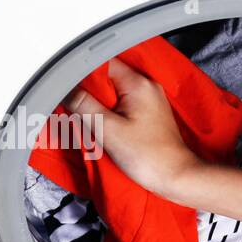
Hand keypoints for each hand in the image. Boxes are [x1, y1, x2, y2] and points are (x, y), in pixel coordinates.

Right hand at [65, 57, 203, 201]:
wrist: (176, 177)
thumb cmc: (150, 157)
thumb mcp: (108, 130)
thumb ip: (83, 105)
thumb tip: (65, 89)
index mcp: (138, 84)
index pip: (102, 63)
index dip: (81, 74)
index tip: (70, 89)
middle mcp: (147, 87)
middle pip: (107, 78)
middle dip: (90, 93)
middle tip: (80, 110)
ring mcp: (149, 100)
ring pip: (113, 93)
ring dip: (99, 105)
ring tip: (95, 123)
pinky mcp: (149, 114)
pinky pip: (123, 105)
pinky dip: (111, 114)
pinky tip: (106, 128)